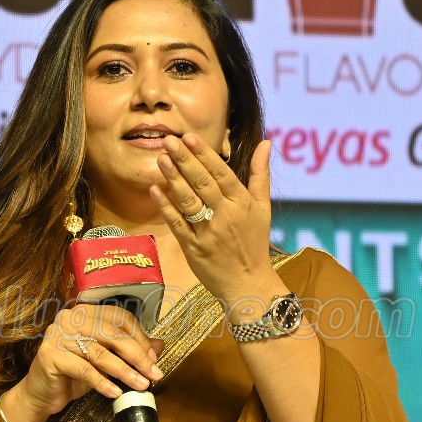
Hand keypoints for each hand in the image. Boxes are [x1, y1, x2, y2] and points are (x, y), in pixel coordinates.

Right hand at [17, 304, 164, 418]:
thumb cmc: (73, 375)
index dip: (139, 337)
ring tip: (140, 385)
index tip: (153, 357)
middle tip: (153, 373)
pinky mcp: (50, 355)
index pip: (119, 318)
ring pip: (100, 353)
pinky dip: (102, 382)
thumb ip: (129, 350)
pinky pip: (83, 369)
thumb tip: (159, 345)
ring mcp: (58, 335)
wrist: (41, 394)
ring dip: (124, 371)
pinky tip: (115, 393)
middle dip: (137, 355)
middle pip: (112, 334)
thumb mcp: (105, 360)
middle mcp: (70, 318)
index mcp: (84, 312)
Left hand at [150, 133, 275, 303]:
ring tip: (161, 159)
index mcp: (241, 204)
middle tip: (169, 141)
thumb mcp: (263, 207)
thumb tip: (266, 142)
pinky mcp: (193, 248)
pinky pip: (178, 223)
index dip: (204, 155)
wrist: (248, 283)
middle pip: (202, 183)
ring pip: (189, 201)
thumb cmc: (254, 243)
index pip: (221, 174)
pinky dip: (166, 207)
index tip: (189, 137)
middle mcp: (225, 216)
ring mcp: (208, 232)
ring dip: (174, 179)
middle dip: (185, 160)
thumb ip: (261, 174)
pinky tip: (155, 190)